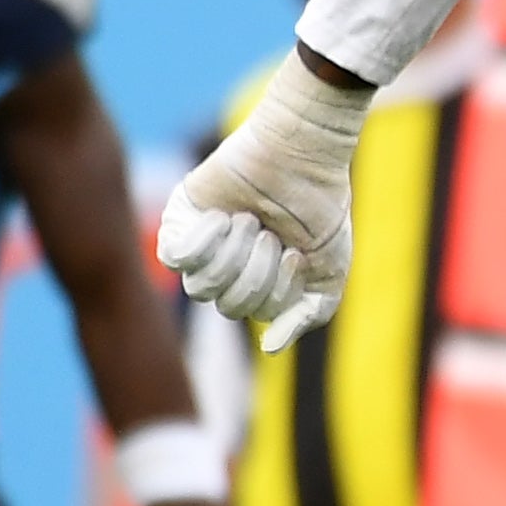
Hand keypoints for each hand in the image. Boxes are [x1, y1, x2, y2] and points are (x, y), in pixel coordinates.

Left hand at [159, 54, 370, 341]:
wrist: (303, 157)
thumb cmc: (321, 210)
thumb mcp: (329, 274)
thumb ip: (307, 315)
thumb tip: (270, 348)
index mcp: (261, 283)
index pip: (255, 314)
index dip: (277, 290)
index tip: (296, 253)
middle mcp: (228, 267)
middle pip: (226, 305)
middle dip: (255, 273)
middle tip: (271, 236)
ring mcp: (201, 244)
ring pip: (200, 286)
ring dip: (232, 256)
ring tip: (249, 221)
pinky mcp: (180, 219)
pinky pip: (176, 257)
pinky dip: (204, 242)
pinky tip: (224, 219)